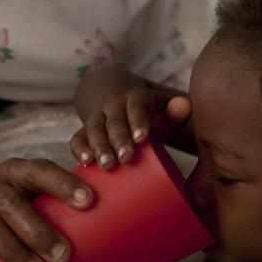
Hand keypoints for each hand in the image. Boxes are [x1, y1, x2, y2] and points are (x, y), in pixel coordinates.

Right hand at [0, 158, 93, 261]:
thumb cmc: (14, 205)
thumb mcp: (33, 194)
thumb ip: (63, 208)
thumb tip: (117, 235)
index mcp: (15, 172)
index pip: (39, 171)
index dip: (63, 183)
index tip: (89, 202)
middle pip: (11, 203)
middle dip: (38, 230)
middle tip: (64, 255)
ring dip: (12, 251)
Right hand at [71, 87, 191, 169]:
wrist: (120, 99)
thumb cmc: (151, 111)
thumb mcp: (165, 106)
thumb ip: (176, 110)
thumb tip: (184, 105)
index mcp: (136, 96)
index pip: (137, 105)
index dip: (138, 120)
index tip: (142, 138)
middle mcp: (113, 104)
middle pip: (115, 120)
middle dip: (119, 139)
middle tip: (126, 158)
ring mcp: (98, 117)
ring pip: (95, 128)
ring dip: (99, 146)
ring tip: (107, 164)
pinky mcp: (85, 130)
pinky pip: (78, 137)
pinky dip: (79, 148)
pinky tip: (85, 162)